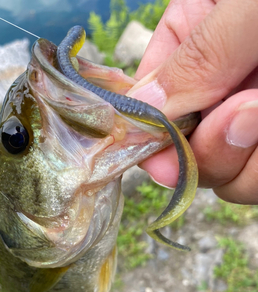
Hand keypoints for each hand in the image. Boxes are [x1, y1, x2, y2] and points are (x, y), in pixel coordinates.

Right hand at [127, 0, 257, 203]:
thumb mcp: (245, 8)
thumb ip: (198, 57)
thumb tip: (141, 110)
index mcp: (192, 41)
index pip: (146, 100)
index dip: (148, 133)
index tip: (161, 153)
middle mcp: (214, 85)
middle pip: (181, 151)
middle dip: (203, 150)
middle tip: (244, 113)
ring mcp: (245, 119)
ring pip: (221, 175)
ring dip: (238, 158)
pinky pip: (252, 178)